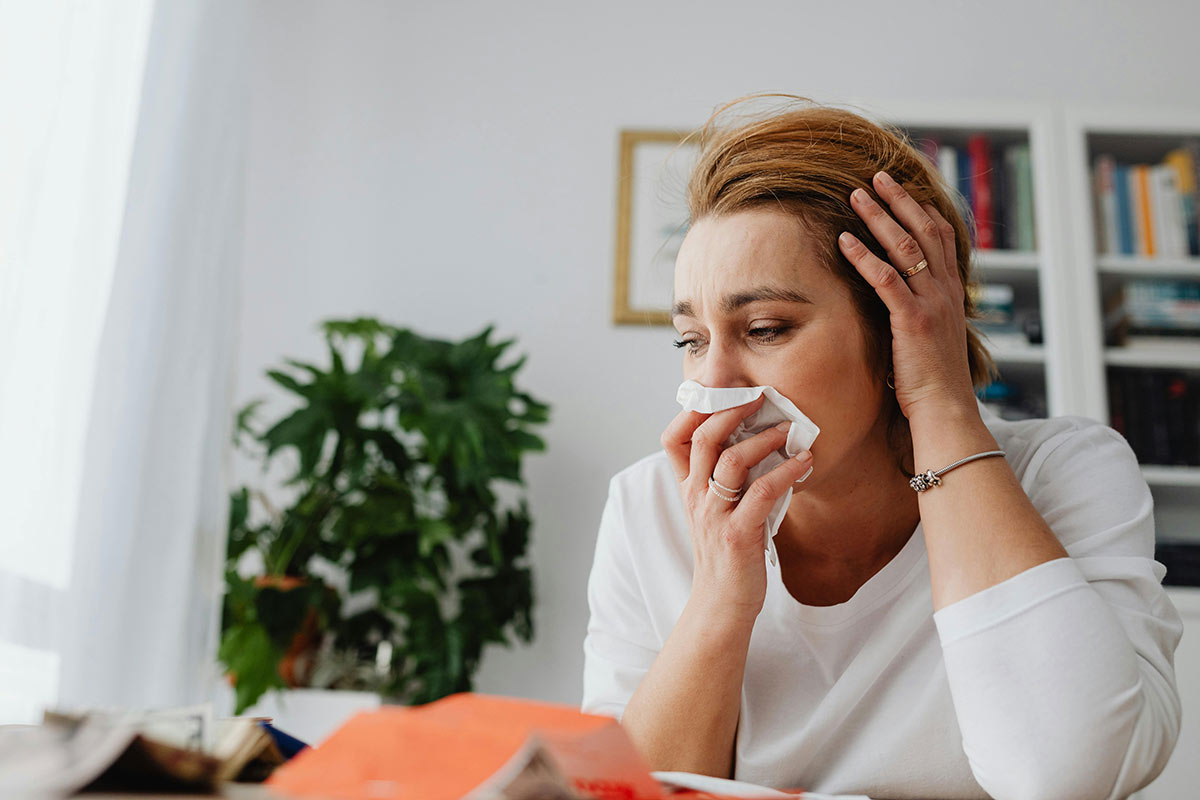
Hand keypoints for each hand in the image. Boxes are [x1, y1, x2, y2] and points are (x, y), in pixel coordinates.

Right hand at [660, 395, 813, 622]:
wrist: (721, 604)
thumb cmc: (726, 555)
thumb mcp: (716, 511)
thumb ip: (727, 480)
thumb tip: (760, 442)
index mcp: (689, 489)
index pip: (673, 439)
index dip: (692, 411)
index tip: (721, 392)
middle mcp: (696, 498)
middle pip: (702, 438)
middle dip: (731, 410)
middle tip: (760, 397)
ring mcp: (715, 516)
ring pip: (731, 461)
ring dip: (764, 439)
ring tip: (789, 430)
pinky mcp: (738, 534)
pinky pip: (762, 493)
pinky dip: (786, 472)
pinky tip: (804, 463)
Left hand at [836, 171, 978, 422]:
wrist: (946, 410)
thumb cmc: (932, 382)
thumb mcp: (929, 338)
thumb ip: (918, 313)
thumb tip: (897, 304)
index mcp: (952, 294)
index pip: (943, 238)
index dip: (923, 210)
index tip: (904, 191)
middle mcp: (946, 292)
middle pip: (925, 230)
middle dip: (899, 200)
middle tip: (877, 177)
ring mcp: (932, 304)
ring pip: (906, 247)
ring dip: (879, 217)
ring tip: (855, 195)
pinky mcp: (912, 320)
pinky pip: (886, 279)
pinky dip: (863, 256)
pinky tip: (843, 240)